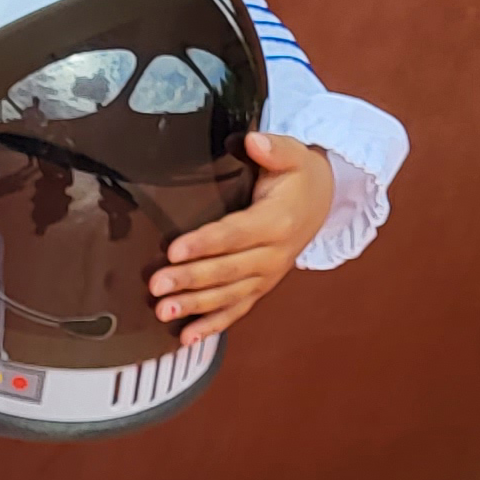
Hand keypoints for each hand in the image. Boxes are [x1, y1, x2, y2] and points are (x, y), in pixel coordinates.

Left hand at [149, 131, 335, 343]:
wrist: (322, 202)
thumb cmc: (298, 176)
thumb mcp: (293, 154)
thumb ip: (272, 147)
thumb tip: (252, 140)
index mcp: (276, 222)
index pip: (235, 234)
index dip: (204, 243)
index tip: (173, 249)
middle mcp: (273, 254)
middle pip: (227, 270)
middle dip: (189, 279)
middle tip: (156, 286)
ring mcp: (267, 275)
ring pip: (228, 295)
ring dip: (195, 307)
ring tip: (163, 313)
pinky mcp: (260, 287)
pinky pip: (237, 310)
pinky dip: (213, 326)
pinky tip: (187, 338)